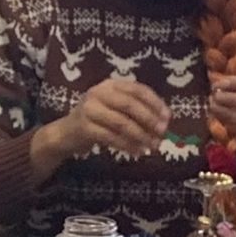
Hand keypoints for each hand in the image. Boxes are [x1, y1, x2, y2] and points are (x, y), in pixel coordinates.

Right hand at [56, 77, 170, 159]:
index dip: (155, 103)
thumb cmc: (97, 119)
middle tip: (162, 133)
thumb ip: (136, 111)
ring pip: (121, 123)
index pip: (137, 89)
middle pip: (129, 104)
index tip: (168, 117)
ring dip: (140, 136)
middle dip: (149, 119)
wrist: (67, 133)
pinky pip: (111, 137)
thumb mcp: (115, 108)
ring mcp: (90, 109)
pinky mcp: (84, 127)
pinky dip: (127, 146)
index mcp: (110, 84)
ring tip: (152, 146)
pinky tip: (137, 152)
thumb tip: (163, 122)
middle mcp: (99, 92)